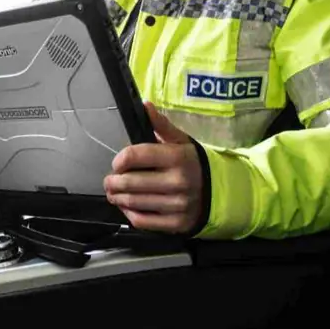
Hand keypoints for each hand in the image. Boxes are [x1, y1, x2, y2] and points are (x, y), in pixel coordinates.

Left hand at [103, 102, 204, 233]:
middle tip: (109, 181)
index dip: (120, 160)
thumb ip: (161, 125)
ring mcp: (178, 205)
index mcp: (178, 157)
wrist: (220, 190)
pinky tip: (127, 207)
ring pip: (134, 202)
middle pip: (131, 182)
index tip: (117, 163)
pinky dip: (129, 214)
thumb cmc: (193, 163)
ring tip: (114, 193)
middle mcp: (178, 182)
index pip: (136, 156)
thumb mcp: (181, 141)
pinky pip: (143, 221)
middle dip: (113, 182)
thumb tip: (145, 105)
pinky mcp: (176, 223)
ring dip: (118, 198)